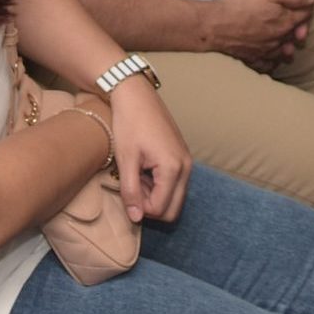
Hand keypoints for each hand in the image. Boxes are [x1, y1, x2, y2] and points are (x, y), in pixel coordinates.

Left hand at [101, 82, 190, 222]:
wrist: (136, 95)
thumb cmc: (129, 124)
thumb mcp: (126, 160)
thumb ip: (131, 191)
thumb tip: (136, 218)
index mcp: (173, 168)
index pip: (160, 209)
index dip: (140, 208)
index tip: (127, 191)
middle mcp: (186, 167)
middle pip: (173, 210)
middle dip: (151, 206)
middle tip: (133, 189)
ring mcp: (187, 161)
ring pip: (175, 198)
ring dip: (155, 196)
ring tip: (137, 177)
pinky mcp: (183, 156)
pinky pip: (176, 184)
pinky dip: (160, 185)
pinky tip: (144, 170)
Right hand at [201, 0, 313, 71]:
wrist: (215, 26)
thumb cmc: (240, 6)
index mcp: (286, 22)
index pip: (305, 14)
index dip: (307, 4)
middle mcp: (279, 40)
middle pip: (296, 33)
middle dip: (300, 25)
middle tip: (297, 18)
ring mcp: (267, 51)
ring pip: (284, 50)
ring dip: (288, 45)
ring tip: (287, 40)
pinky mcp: (253, 58)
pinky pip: (268, 63)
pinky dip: (272, 60)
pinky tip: (271, 55)